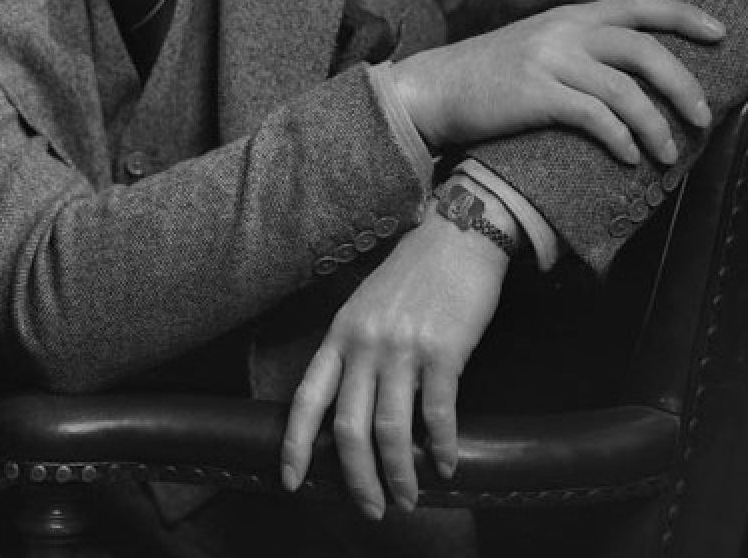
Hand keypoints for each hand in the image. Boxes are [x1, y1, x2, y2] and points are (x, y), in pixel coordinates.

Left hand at [280, 199, 508, 518]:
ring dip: (399, 476)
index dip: (296, 445)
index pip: (306, 398)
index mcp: (340, 334)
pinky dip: (441, 448)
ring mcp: (402, 348)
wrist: (456, 238)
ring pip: (390, 431)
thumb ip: (355, 352)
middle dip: (357, 479)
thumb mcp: (366, 307)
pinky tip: (446, 466)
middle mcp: (364, 344)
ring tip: (409, 500)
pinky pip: (437, 415)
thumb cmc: (413, 275)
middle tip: (371, 510)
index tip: (290, 482)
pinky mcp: (443, 352)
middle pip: (348, 428)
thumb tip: (354, 410)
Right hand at [392, 0, 724, 163]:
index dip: (685, 16)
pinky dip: (621, 139)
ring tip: (668, 154)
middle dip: (684, 84)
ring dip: (656, 125)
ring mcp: (548, 61)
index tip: (720, 32)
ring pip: (625, 89)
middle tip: (703, 117)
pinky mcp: (534, 95)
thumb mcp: (535, 45)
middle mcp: (563, 32)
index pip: (639, 5)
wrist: (432, 88)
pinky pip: (594, 116)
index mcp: (568, 17)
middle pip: (644, 48)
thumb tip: (625, 72)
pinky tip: (628, 158)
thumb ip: (576, 47)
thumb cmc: (486, 76)